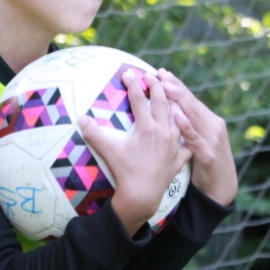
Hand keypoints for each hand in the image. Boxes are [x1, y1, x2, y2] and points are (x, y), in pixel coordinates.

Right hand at [79, 68, 190, 234]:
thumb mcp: (108, 151)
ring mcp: (174, 145)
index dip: (133, 84)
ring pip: (179, 118)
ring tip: (174, 95)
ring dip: (176, 104)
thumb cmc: (124, 173)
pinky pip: (187, 142)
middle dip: (157, 86)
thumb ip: (94, 134)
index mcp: (147, 128)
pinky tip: (189, 131)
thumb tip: (80, 118)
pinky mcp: (179, 158)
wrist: (142, 196)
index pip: (139, 100)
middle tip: (152, 75)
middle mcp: (163, 132)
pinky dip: (188, 134)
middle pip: (162, 103)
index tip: (128, 73)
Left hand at [153, 70, 236, 206]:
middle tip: (161, 74)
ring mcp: (212, 139)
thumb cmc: (204, 162)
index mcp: (208, 120)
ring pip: (194, 115)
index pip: (190, 99)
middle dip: (176, 87)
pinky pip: (195, 138)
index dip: (176, 85)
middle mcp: (212, 125)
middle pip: (191, 103)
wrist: (221, 187)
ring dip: (180, 100)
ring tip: (167, 87)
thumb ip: (186, 125)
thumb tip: (167, 110)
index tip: (162, 72)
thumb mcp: (196, 140)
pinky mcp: (208, 154)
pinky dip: (186, 127)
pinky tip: (177, 117)